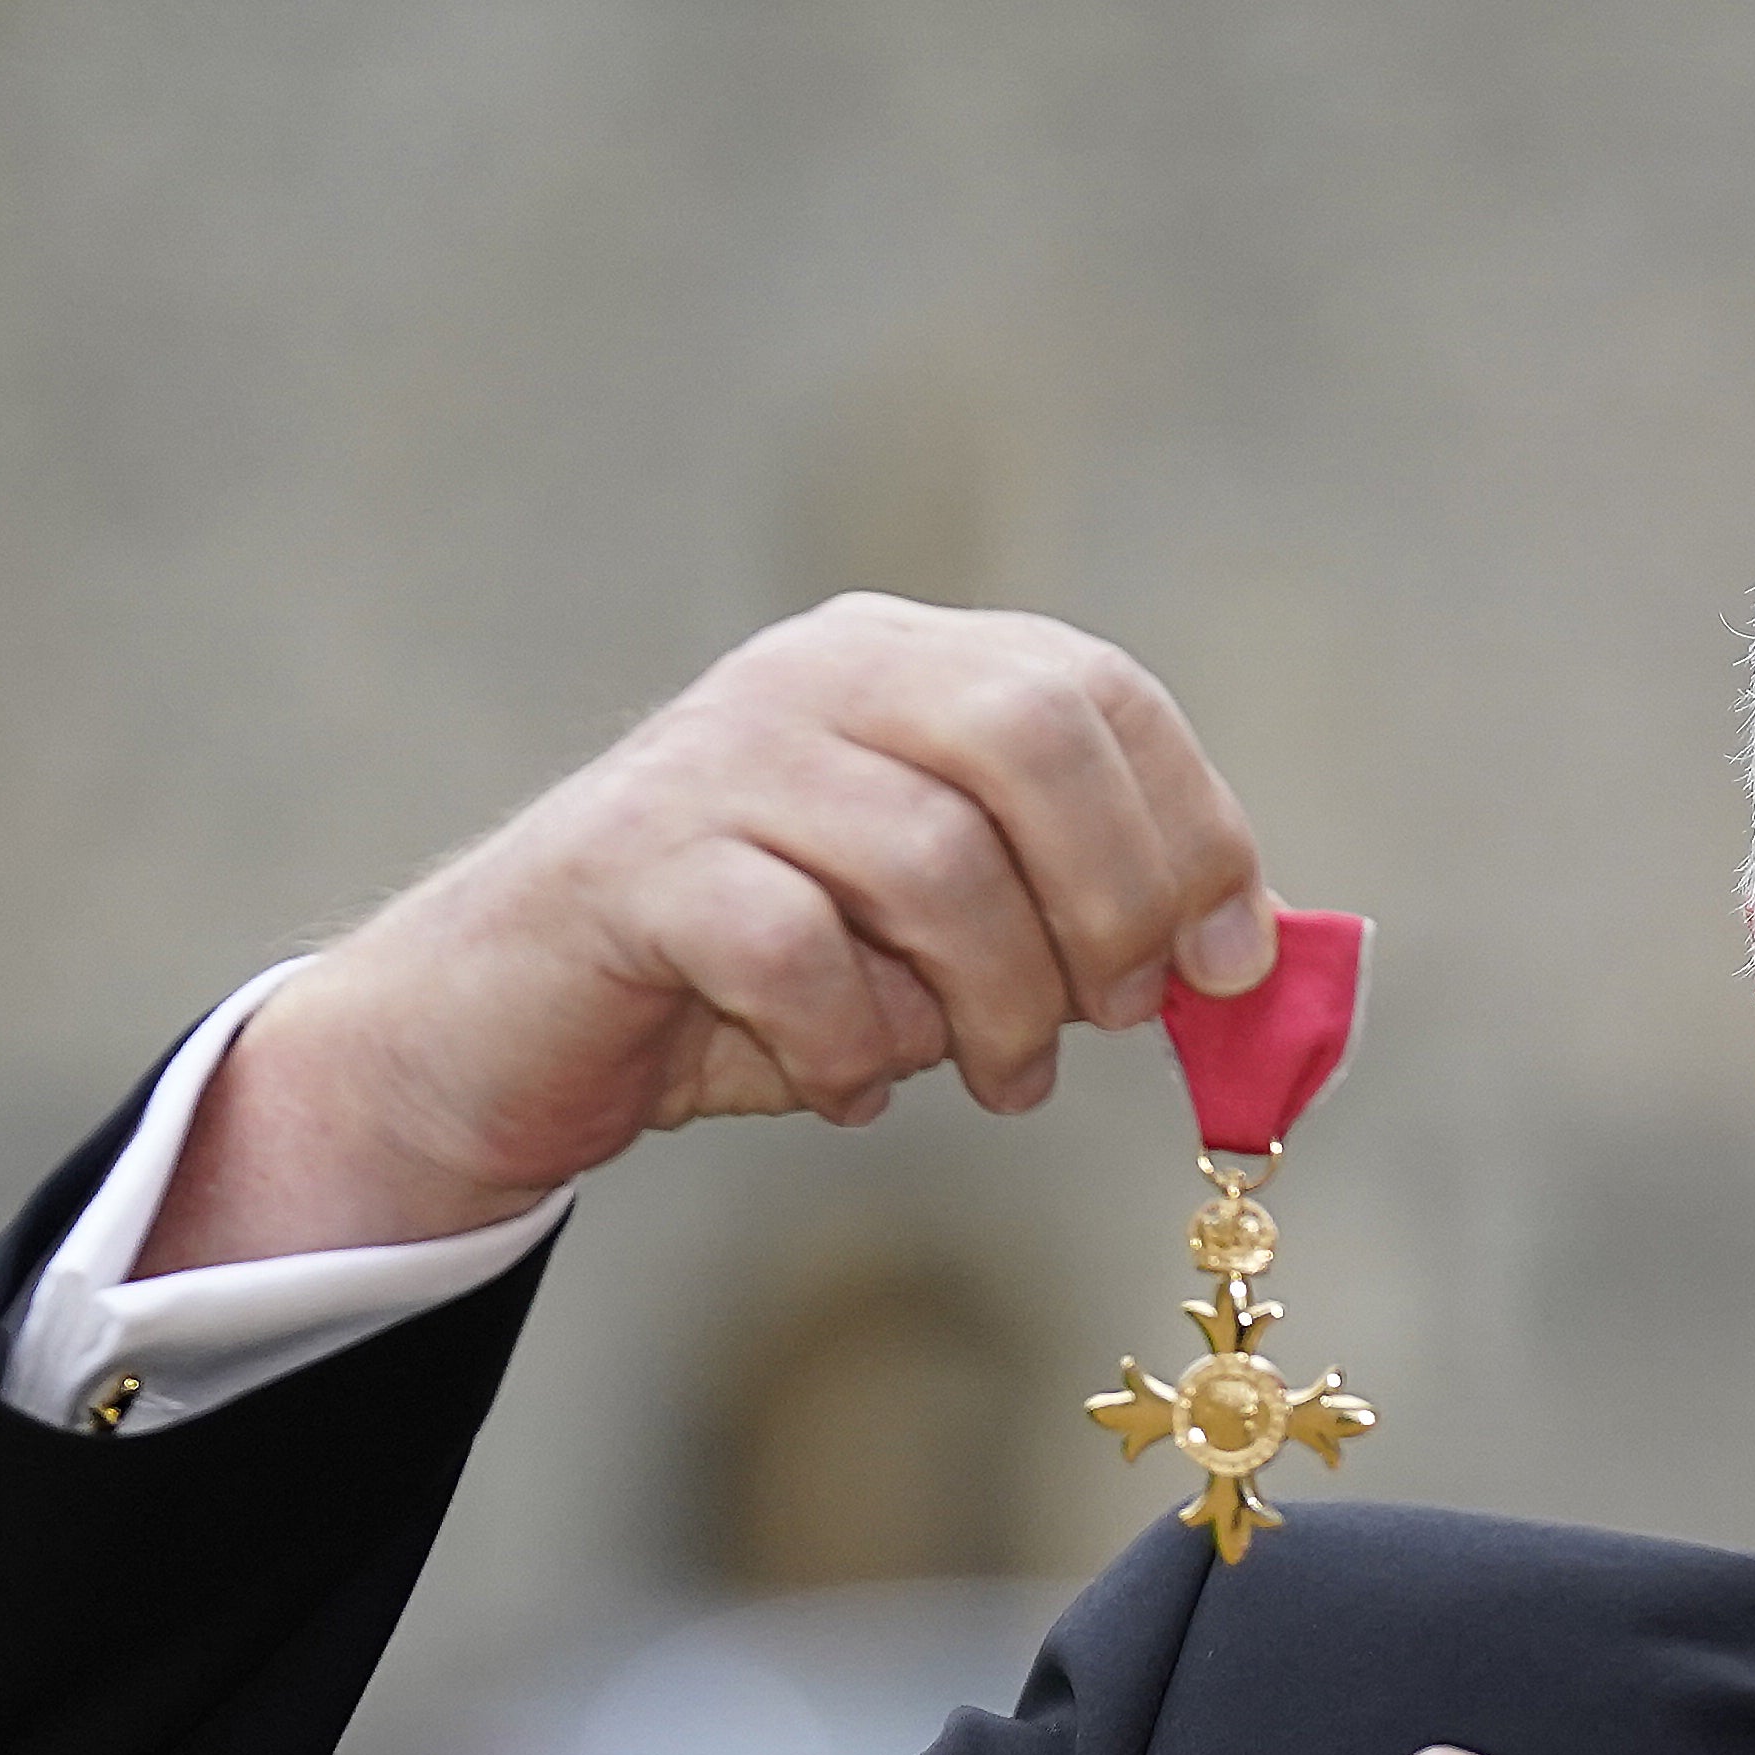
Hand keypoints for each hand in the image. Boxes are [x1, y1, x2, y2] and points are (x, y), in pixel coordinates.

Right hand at [144, 596, 1275, 1272]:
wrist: (507, 1034)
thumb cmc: (757, 988)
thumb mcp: (945, 947)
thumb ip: (1077, 926)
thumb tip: (1248, 961)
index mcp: (904, 666)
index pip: (1097, 692)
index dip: (1192, 830)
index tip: (1223, 966)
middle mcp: (817, 678)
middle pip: (1033, 737)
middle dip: (1107, 903)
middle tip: (1106, 1020)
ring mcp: (720, 760)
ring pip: (933, 856)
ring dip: (993, 1004)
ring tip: (990, 1078)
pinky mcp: (635, 866)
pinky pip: (798, 951)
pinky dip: (853, 1049)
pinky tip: (845, 1088)